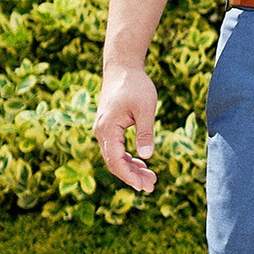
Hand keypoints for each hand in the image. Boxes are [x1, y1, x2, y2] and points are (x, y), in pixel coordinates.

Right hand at [94, 64, 159, 191]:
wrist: (122, 67)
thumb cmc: (135, 85)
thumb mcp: (145, 109)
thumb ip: (145, 133)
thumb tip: (146, 157)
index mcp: (107, 129)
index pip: (115, 161)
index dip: (129, 176)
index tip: (144, 186)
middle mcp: (101, 132)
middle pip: (114, 162)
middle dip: (132, 176)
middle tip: (152, 186)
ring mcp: (104, 130)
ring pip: (115, 157)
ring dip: (131, 169)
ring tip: (151, 178)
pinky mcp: (109, 127)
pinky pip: (116, 148)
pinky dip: (128, 158)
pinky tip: (141, 164)